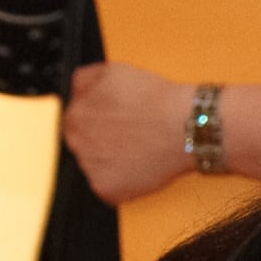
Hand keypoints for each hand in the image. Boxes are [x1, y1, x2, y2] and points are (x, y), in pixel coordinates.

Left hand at [62, 62, 194, 203]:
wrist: (186, 128)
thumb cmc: (156, 100)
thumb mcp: (113, 71)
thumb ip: (84, 81)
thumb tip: (74, 91)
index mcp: (75, 115)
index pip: (77, 122)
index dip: (100, 122)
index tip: (118, 125)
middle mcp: (76, 142)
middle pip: (85, 146)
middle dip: (104, 143)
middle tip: (133, 139)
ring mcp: (90, 168)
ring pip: (97, 168)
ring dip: (113, 163)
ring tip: (141, 153)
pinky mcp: (107, 189)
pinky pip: (110, 190)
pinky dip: (125, 184)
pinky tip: (142, 170)